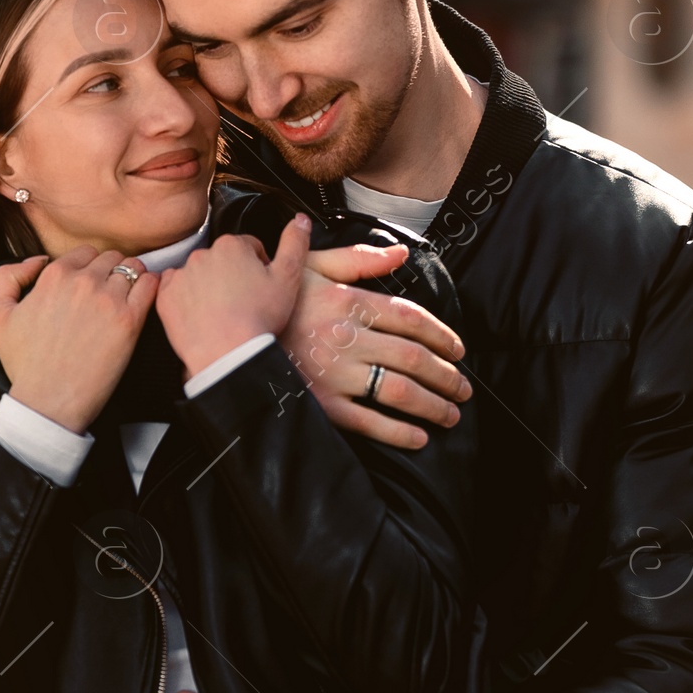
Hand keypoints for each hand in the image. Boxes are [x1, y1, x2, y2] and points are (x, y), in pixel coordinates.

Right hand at [0, 248, 157, 433]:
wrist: (49, 401)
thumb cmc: (24, 363)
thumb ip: (8, 276)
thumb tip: (38, 260)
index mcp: (54, 276)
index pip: (85, 252)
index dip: (89, 266)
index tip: (91, 283)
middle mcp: (82, 282)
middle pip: (110, 257)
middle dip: (112, 269)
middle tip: (111, 291)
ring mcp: (108, 299)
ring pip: (132, 267)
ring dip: (132, 277)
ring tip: (128, 296)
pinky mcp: (129, 320)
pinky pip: (151, 284)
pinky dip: (151, 285)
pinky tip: (145, 297)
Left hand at [154, 217, 310, 380]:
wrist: (228, 355)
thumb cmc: (259, 318)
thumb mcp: (288, 278)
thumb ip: (295, 243)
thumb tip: (301, 219)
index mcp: (232, 245)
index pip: (249, 248)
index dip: (259, 268)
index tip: (260, 288)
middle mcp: (202, 254)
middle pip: (222, 260)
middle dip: (233, 276)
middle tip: (243, 303)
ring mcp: (180, 275)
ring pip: (199, 275)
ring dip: (209, 287)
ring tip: (223, 313)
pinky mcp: (165, 297)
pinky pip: (175, 291)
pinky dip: (186, 300)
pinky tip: (201, 316)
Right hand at [283, 244, 470, 450]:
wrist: (228, 338)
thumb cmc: (275, 301)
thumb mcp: (312, 267)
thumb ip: (359, 258)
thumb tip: (402, 254)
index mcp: (348, 303)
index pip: (410, 319)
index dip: (441, 335)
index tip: (459, 351)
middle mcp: (346, 338)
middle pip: (412, 358)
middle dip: (446, 377)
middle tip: (463, 390)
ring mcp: (334, 373)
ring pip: (398, 391)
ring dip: (432, 406)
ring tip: (451, 415)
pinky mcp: (320, 404)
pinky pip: (368, 422)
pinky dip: (398, 433)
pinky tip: (419, 439)